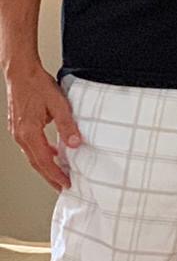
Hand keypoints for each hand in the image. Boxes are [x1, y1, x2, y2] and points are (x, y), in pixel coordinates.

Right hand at [5, 61, 78, 190]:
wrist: (21, 73)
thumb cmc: (37, 86)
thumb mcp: (58, 105)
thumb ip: (67, 125)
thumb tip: (75, 143)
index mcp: (29, 133)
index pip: (44, 161)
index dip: (55, 174)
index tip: (66, 183)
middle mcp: (20, 135)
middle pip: (36, 162)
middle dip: (50, 176)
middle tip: (62, 186)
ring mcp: (17, 131)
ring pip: (32, 155)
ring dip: (45, 166)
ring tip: (59, 173)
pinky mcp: (18, 126)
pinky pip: (30, 146)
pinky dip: (41, 153)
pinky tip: (52, 152)